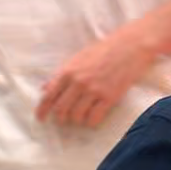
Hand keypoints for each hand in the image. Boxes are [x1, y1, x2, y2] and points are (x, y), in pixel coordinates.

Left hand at [35, 32, 156, 127]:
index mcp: (68, 71)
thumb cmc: (104, 50)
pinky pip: (94, 117)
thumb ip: (62, 74)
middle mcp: (78, 82)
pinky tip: (92, 120)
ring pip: (77, 115)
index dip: (42, 110)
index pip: (49, 96)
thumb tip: (45, 87)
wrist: (130, 47)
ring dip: (76, 120)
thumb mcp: (78, 58)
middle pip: (61, 109)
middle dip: (60, 118)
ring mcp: (94, 90)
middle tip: (63, 120)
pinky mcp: (109, 97)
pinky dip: (90, 122)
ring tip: (79, 118)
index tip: (40, 118)